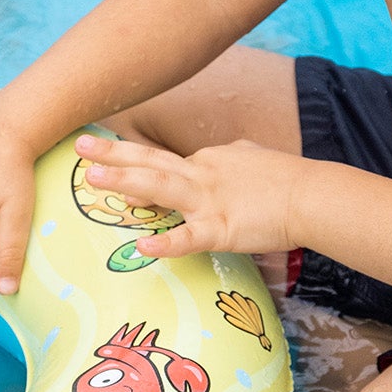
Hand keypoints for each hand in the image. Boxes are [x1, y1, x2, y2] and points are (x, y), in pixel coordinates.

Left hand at [72, 133, 302, 259]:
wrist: (312, 195)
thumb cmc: (286, 180)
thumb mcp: (251, 157)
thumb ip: (230, 157)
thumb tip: (222, 152)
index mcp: (206, 162)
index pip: (162, 160)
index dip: (129, 158)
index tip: (100, 152)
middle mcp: (201, 175)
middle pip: (150, 162)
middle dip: (113, 154)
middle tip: (79, 144)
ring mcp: (210, 200)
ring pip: (160, 187)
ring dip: (125, 181)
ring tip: (92, 177)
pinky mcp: (223, 228)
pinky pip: (190, 238)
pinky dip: (166, 242)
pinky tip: (143, 247)